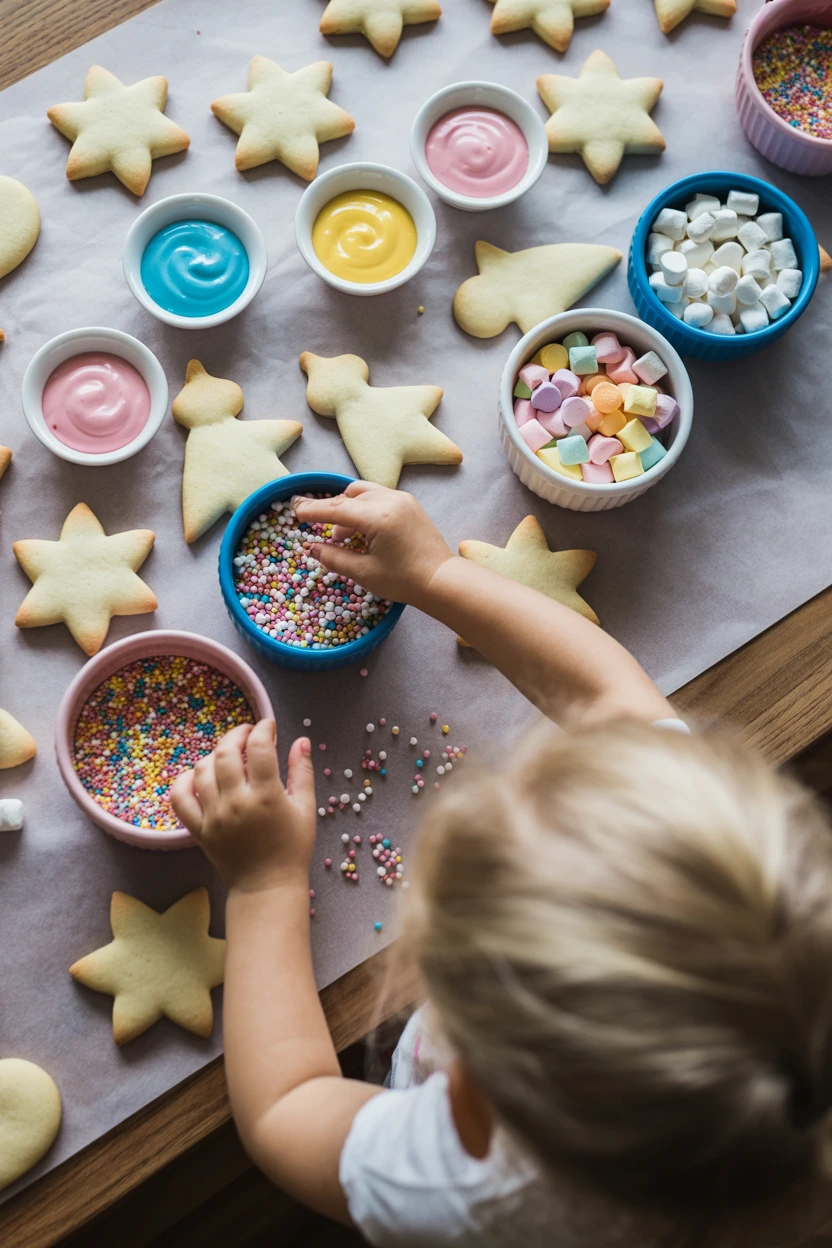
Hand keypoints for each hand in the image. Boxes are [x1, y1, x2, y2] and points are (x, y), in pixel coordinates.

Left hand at [170, 719, 316, 892]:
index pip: (259, 747)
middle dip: (237, 734)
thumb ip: (302, 771)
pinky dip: (184, 781)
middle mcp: (236, 803)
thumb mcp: (305, 808)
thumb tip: (301, 741)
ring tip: (229, 755)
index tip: (269, 726)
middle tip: (248, 733)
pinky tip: (198, 775)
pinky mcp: (198, 830)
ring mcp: (213, 816)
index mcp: (266, 796)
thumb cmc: (292, 848)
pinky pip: (180, 798)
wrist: (267, 886)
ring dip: (214, 754)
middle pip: (225, 752)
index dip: (263, 729)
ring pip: (202, 770)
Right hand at [293, 482, 452, 607]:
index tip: (295, 511)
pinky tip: (362, 529)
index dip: (313, 511)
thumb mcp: (364, 573)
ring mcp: (402, 499)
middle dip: (329, 510)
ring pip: (363, 493)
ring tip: (343, 535)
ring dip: (347, 507)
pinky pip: (379, 496)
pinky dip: (364, 507)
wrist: (442, 580)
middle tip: (311, 520)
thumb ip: (334, 558)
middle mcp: (390, 500)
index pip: (336, 509)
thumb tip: (313, 548)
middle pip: (348, 497)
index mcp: (377, 517)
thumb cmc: (404, 580)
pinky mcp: (410, 504)